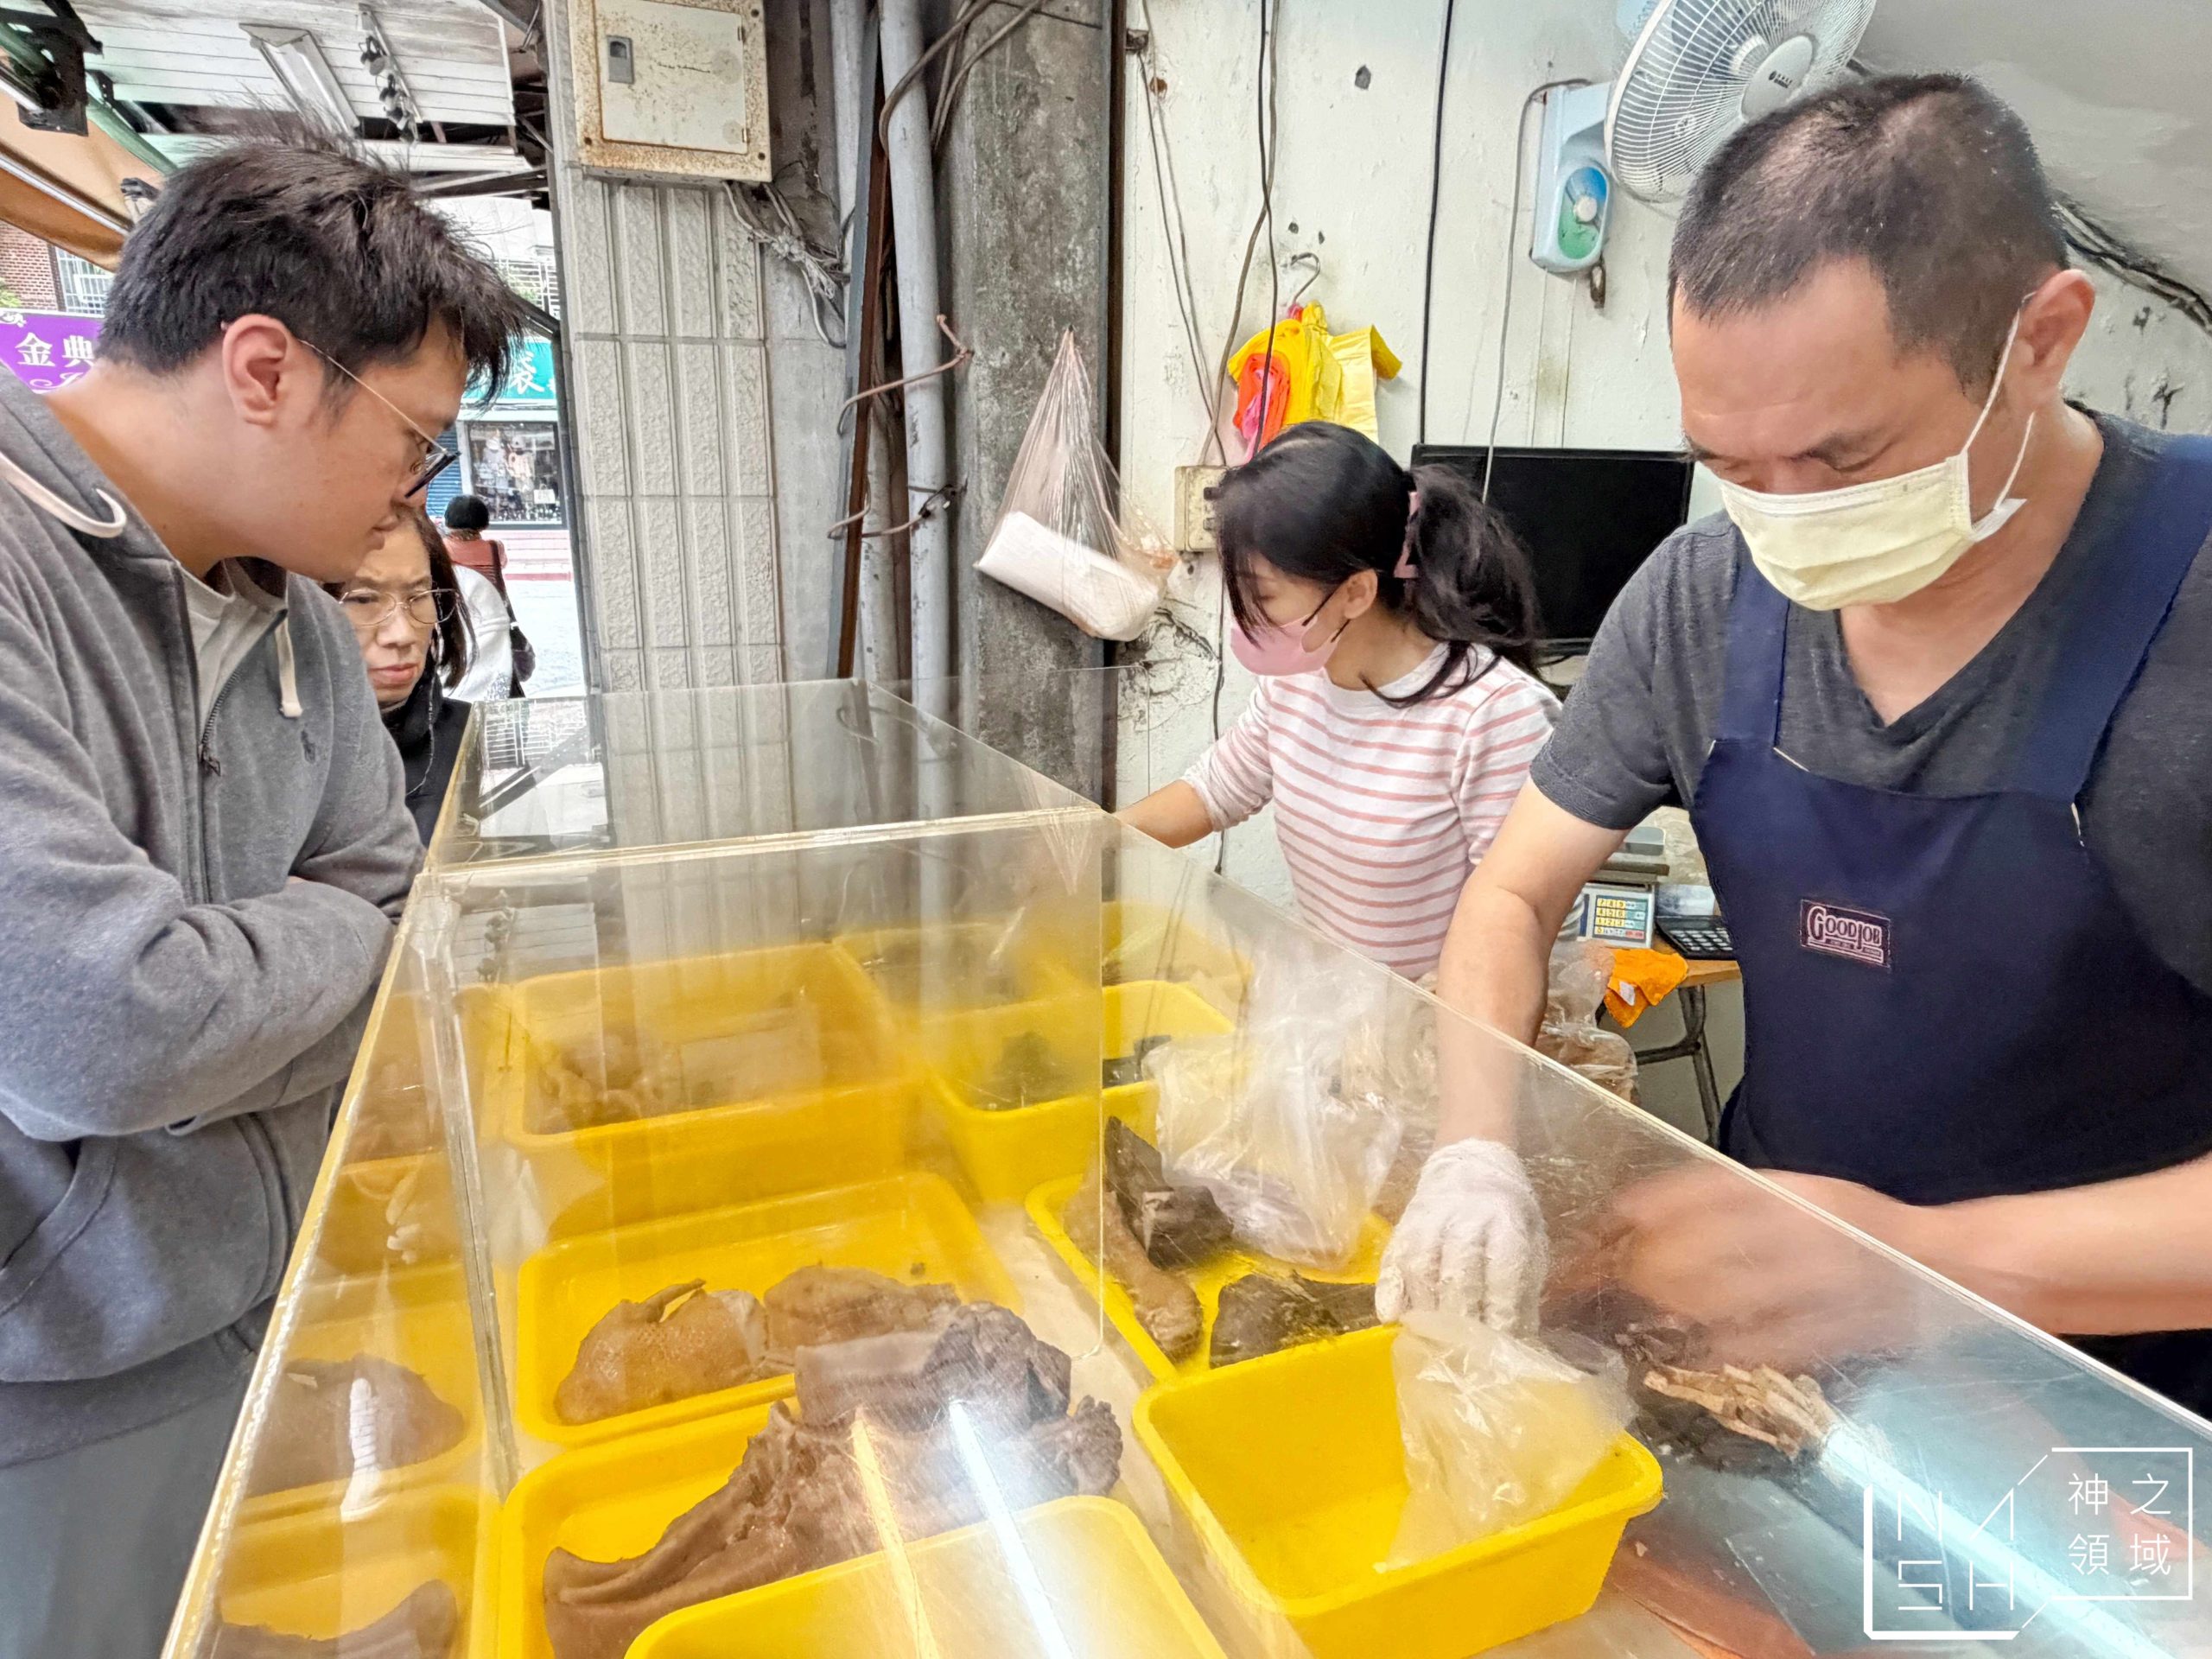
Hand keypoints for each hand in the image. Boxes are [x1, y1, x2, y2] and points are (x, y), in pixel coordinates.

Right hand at [1377, 1137, 1547, 1332]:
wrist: (1471, 1159)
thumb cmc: (1507, 1209)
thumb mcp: (1530, 1236)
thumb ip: (1525, 1281)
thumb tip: (1523, 1336)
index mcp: (1504, 1217)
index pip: (1502, 1267)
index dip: (1501, 1307)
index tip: (1501, 1342)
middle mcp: (1464, 1217)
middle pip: (1458, 1270)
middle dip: (1463, 1315)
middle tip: (1466, 1351)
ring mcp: (1428, 1220)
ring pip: (1422, 1267)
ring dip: (1426, 1308)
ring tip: (1433, 1340)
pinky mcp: (1404, 1226)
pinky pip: (1392, 1258)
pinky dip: (1389, 1289)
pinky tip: (1390, 1316)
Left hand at [1555, 1163, 1958, 1370]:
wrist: (1958, 1271)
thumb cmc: (1867, 1232)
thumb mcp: (1805, 1197)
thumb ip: (1740, 1203)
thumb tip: (1649, 1213)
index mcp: (1797, 1192)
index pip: (1706, 1189)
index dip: (1650, 1206)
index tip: (1610, 1219)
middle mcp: (1807, 1229)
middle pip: (1705, 1244)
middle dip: (1647, 1265)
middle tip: (1613, 1278)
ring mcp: (1824, 1283)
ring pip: (1727, 1296)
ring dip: (1675, 1308)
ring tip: (1643, 1314)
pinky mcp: (1837, 1331)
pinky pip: (1767, 1344)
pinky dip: (1722, 1348)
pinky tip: (1694, 1351)